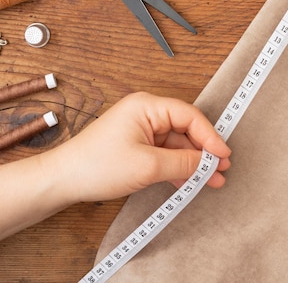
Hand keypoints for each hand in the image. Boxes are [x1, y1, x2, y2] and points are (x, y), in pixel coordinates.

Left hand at [43, 92, 231, 202]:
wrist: (63, 180)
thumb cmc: (97, 165)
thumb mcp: (148, 166)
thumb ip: (183, 163)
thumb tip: (209, 162)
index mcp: (148, 106)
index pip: (190, 116)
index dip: (210, 136)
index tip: (224, 156)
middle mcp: (146, 113)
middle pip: (185, 129)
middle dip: (204, 151)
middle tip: (222, 170)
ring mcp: (141, 130)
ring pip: (177, 144)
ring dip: (193, 163)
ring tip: (212, 181)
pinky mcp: (137, 145)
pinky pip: (165, 154)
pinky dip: (177, 167)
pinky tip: (190, 182)